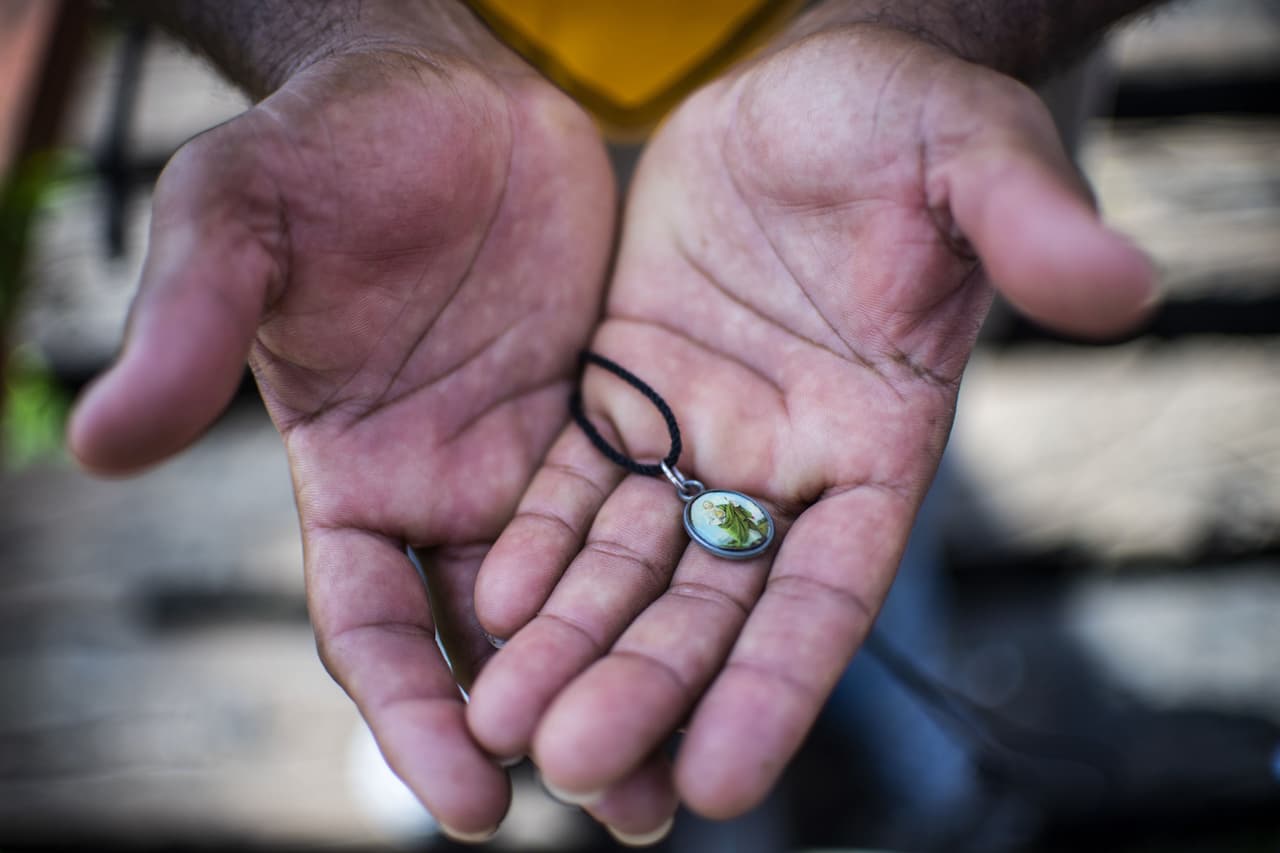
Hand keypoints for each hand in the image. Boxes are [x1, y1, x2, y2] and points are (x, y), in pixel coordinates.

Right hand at [67, 11, 614, 838]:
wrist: (438, 91)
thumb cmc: (320, 149)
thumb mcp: (237, 223)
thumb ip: (190, 331)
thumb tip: (102, 447)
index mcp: (351, 477)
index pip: (375, 627)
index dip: (413, 716)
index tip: (473, 801)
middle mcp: (445, 489)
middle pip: (495, 639)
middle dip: (550, 725)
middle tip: (623, 808)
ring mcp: (533, 455)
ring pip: (585, 593)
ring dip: (632, 672)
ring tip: (693, 763)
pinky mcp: (610, 410)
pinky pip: (651, 507)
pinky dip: (681, 572)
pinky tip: (734, 632)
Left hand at [466, 23, 1153, 833]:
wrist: (807, 91)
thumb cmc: (906, 121)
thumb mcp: (974, 156)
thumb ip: (1031, 225)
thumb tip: (1126, 291)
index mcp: (878, 445)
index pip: (827, 595)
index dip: (775, 689)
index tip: (717, 784)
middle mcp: (784, 466)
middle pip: (710, 606)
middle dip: (645, 687)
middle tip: (573, 771)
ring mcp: (700, 434)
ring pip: (630, 563)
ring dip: (571, 640)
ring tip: (503, 718)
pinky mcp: (628, 388)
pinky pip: (577, 482)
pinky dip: (537, 542)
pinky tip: (488, 600)